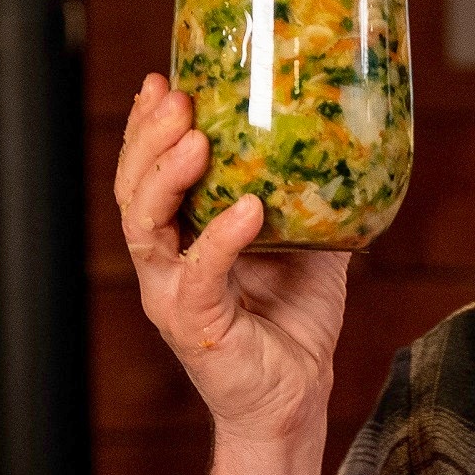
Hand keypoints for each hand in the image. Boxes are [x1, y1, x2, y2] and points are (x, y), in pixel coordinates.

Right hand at [115, 73, 350, 440]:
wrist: (297, 395)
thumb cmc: (294, 320)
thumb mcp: (306, 242)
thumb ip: (306, 195)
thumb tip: (343, 138)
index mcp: (179, 235)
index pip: (144, 172)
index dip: (144, 127)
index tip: (160, 80)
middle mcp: (163, 261)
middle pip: (131, 190)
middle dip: (147, 139)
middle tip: (175, 98)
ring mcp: (171, 294)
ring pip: (143, 227)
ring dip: (166, 177)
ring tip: (196, 138)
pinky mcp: (194, 325)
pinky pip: (198, 274)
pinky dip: (220, 238)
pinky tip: (249, 208)